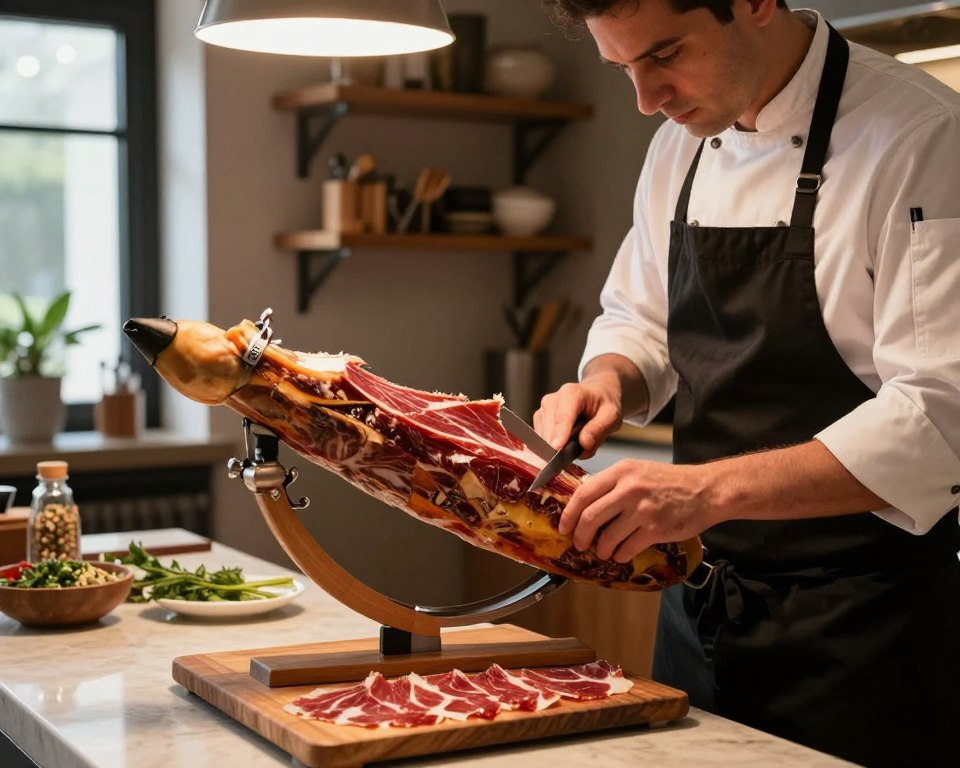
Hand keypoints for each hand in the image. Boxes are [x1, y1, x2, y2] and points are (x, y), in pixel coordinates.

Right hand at [533, 380, 622, 458]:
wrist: (596, 395)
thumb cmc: (603, 404)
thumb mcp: (612, 416)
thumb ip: (599, 429)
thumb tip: (584, 443)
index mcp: (572, 393)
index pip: (563, 416)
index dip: (560, 433)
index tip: (557, 448)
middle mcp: (553, 399)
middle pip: (550, 427)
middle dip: (561, 445)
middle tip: (579, 452)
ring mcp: (544, 408)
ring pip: (543, 434)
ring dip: (557, 446)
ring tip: (576, 444)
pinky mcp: (539, 418)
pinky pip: (541, 437)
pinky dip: (552, 445)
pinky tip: (566, 443)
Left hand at [558, 459, 716, 561]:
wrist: (705, 490)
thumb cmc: (669, 481)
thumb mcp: (637, 471)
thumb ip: (612, 484)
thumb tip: (584, 504)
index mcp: (621, 471)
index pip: (583, 493)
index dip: (569, 514)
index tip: (564, 527)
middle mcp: (629, 488)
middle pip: (590, 517)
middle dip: (580, 536)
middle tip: (580, 544)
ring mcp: (642, 509)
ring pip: (607, 537)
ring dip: (602, 549)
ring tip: (604, 551)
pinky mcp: (655, 528)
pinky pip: (627, 548)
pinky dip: (621, 555)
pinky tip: (622, 553)